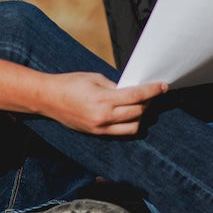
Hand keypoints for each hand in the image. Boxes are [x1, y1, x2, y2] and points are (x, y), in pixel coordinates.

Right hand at [42, 72, 166, 135]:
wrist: (48, 99)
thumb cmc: (70, 83)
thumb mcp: (95, 78)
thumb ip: (116, 86)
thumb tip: (133, 90)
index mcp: (103, 100)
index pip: (136, 96)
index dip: (152, 91)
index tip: (163, 86)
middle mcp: (104, 117)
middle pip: (138, 113)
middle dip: (149, 102)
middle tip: (153, 93)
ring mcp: (100, 129)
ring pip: (133, 127)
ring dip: (142, 116)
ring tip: (143, 105)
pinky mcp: (97, 134)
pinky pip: (121, 133)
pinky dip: (130, 124)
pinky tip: (132, 115)